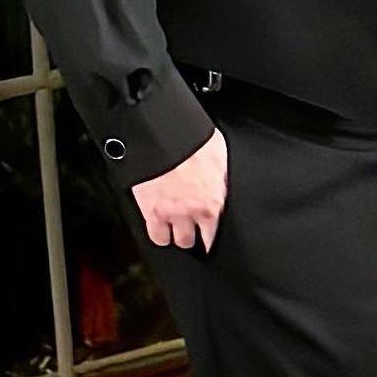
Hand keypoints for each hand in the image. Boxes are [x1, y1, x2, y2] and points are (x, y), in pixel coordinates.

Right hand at [131, 127, 228, 251]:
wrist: (163, 135)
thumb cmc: (190, 139)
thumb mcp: (217, 152)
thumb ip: (221, 172)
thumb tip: (223, 177)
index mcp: (215, 198)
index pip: (215, 232)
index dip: (211, 234)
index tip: (208, 235)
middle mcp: (195, 211)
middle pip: (195, 240)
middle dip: (194, 235)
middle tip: (191, 229)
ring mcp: (173, 213)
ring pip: (179, 241)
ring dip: (178, 235)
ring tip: (177, 230)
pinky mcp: (152, 212)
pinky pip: (157, 237)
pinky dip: (159, 235)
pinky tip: (161, 229)